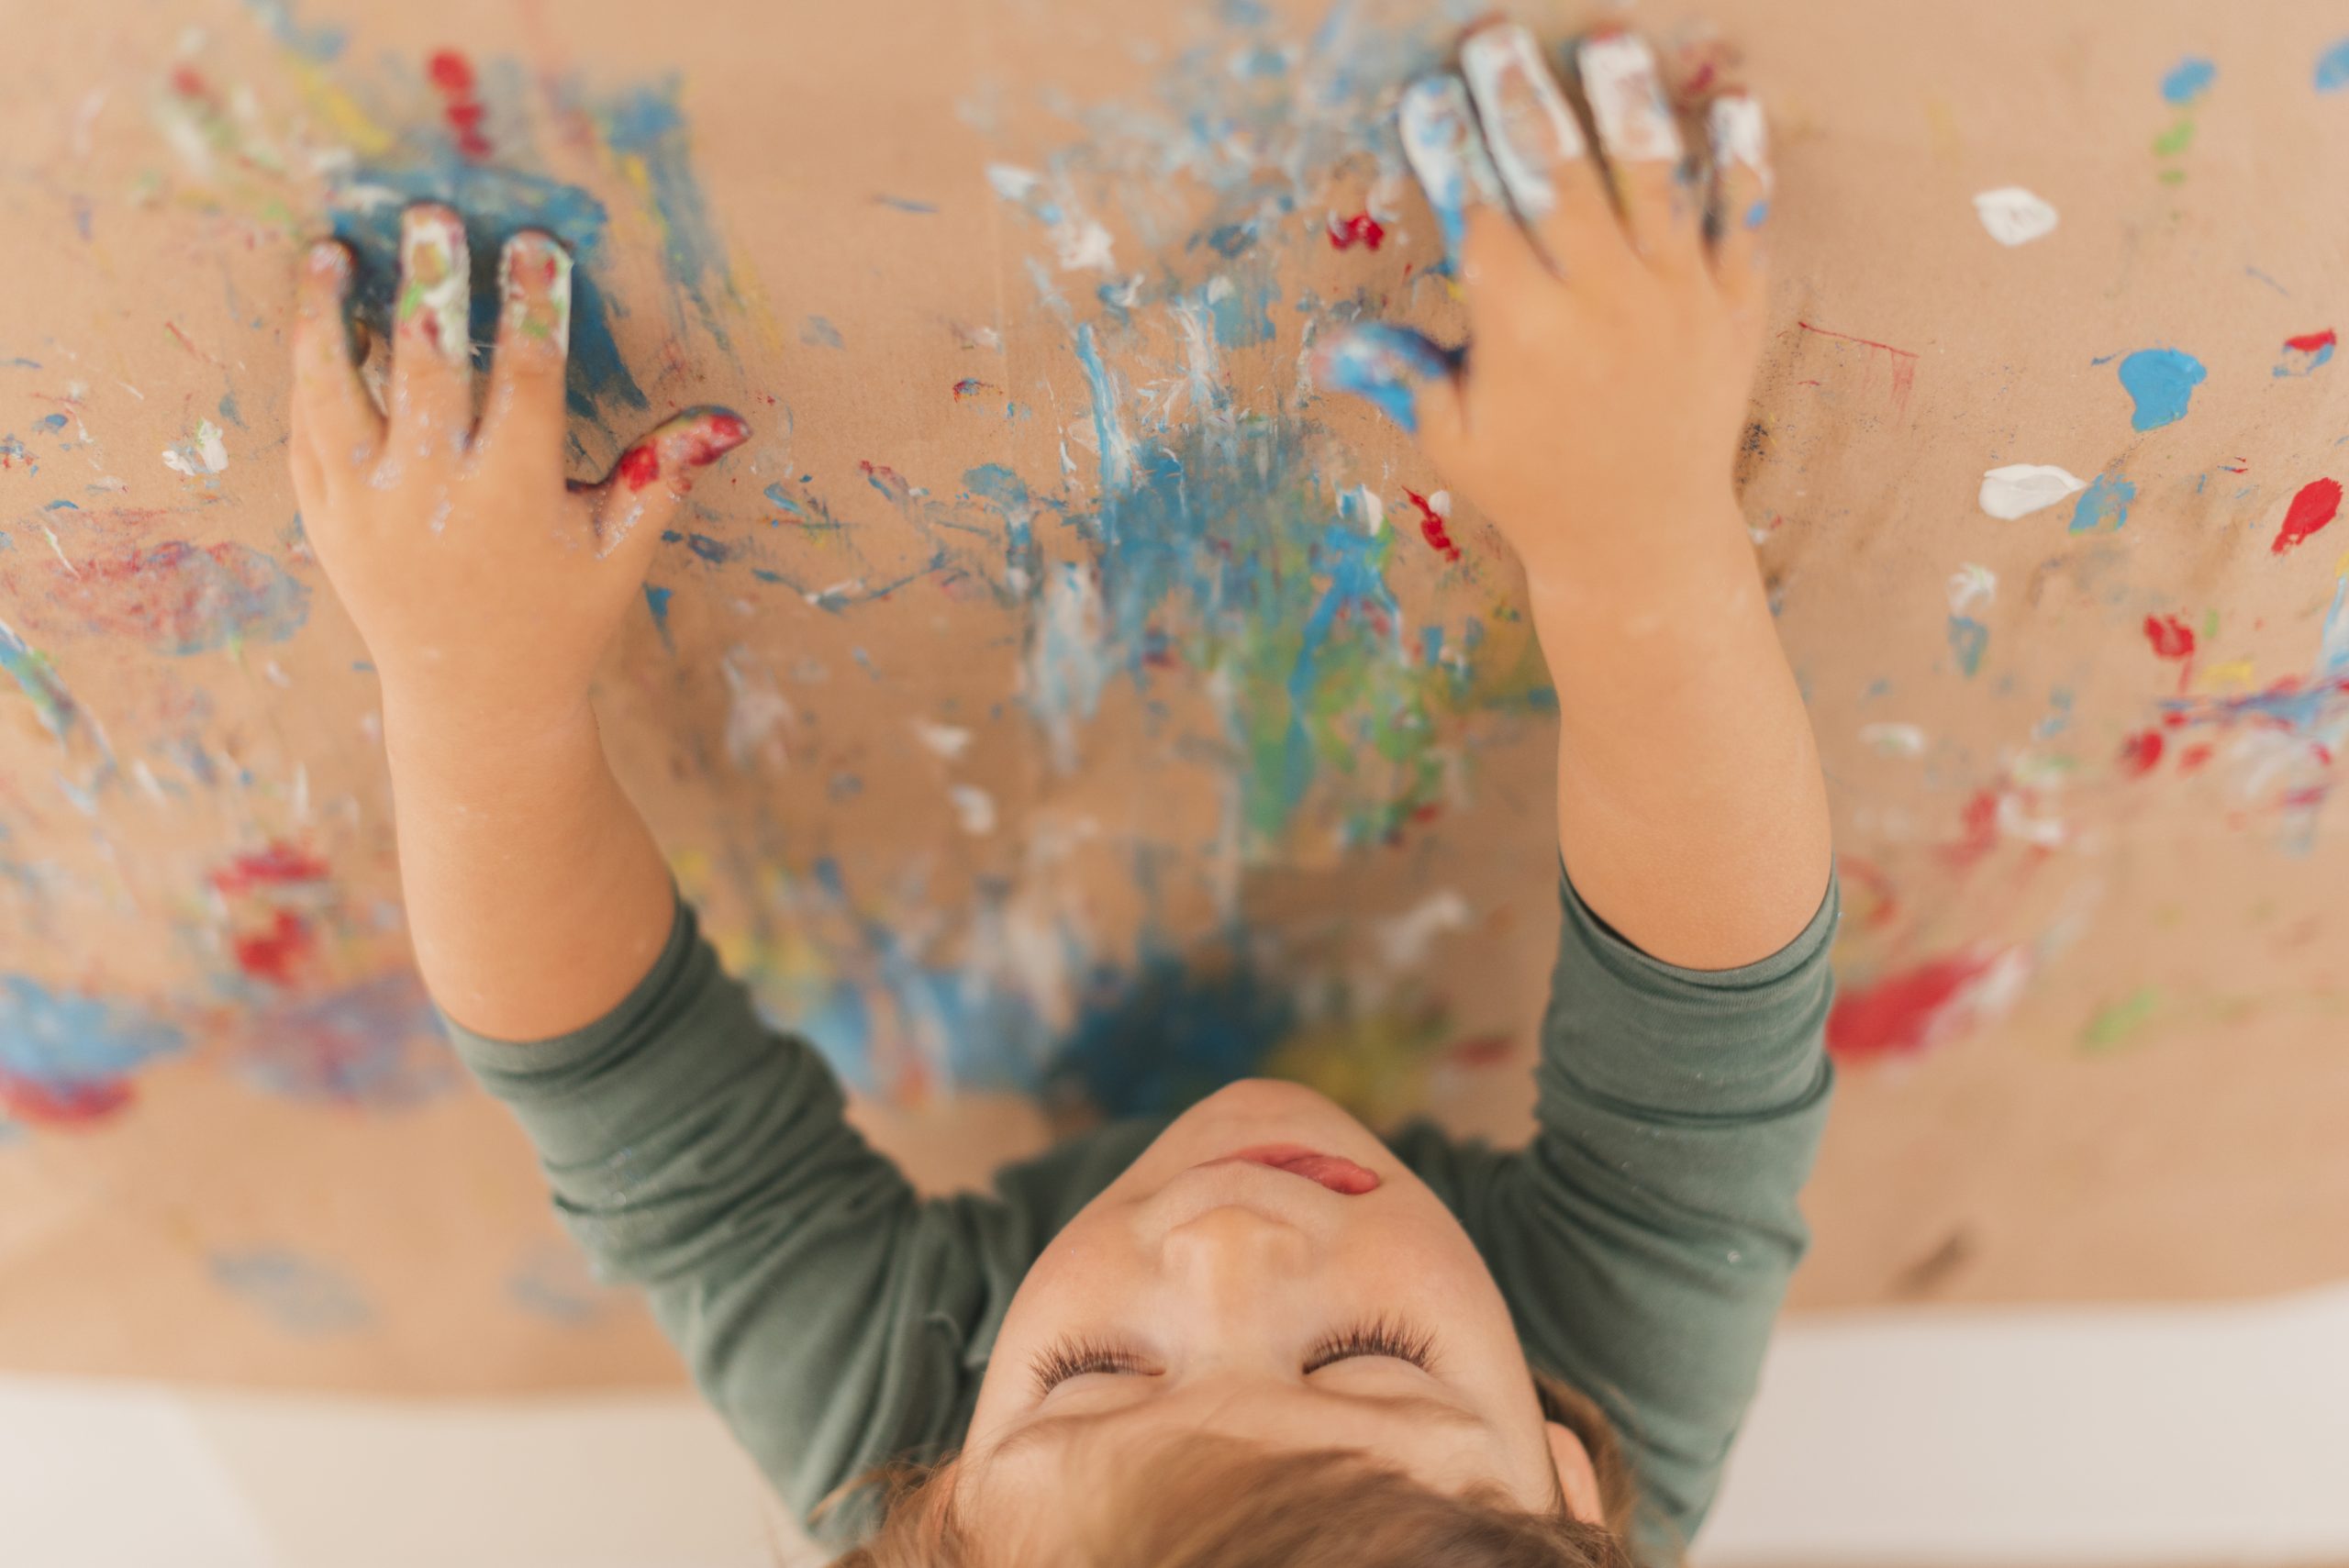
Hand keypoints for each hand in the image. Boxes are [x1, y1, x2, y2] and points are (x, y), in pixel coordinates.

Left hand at [288, 204, 747, 739]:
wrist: (472, 699)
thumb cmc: (561, 618)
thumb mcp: (620, 552)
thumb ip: (663, 475)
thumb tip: (732, 418)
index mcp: (514, 499)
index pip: (527, 382)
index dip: (534, 308)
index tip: (536, 244)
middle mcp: (434, 497)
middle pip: (428, 366)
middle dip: (432, 283)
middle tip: (431, 213)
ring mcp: (367, 506)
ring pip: (338, 388)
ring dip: (331, 312)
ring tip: (332, 249)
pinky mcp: (323, 515)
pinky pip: (306, 426)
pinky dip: (308, 366)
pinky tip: (318, 313)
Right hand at [1315, 23, 1770, 587]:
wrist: (1645, 539)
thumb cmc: (1534, 487)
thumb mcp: (1454, 438)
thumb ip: (1402, 377)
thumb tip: (1326, 345)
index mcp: (1525, 333)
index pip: (1479, 218)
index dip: (1448, 151)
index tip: (1422, 93)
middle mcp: (1603, 303)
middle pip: (1557, 175)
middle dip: (1518, 97)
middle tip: (1491, 34)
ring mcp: (1676, 296)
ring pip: (1651, 176)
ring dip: (1625, 100)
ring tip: (1604, 38)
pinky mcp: (1732, 302)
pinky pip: (1739, 214)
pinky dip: (1738, 155)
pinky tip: (1728, 96)